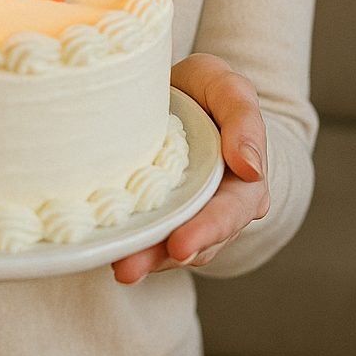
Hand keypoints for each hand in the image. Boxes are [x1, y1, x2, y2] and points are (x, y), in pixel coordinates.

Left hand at [111, 53, 269, 284]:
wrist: (181, 94)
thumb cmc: (209, 91)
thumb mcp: (228, 88)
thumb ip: (243, 119)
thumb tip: (251, 169)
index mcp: (244, 184)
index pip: (230, 213)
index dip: (206, 231)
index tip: (181, 245)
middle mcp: (218, 210)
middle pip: (196, 242)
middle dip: (163, 256)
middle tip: (129, 268)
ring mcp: (186, 216)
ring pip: (168, 246)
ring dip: (143, 259)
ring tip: (116, 266)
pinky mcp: (157, 214)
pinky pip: (146, 235)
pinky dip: (129, 242)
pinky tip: (105, 246)